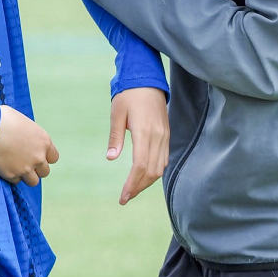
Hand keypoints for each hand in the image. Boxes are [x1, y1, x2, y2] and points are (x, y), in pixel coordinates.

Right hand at [0, 105, 58, 187]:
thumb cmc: (2, 119)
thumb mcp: (22, 121)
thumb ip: (29, 133)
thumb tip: (24, 135)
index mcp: (44, 141)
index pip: (53, 158)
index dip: (44, 157)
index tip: (36, 155)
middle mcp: (38, 157)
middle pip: (44, 172)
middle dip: (36, 168)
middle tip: (24, 162)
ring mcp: (26, 168)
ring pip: (33, 181)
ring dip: (26, 176)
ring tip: (15, 167)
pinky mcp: (11, 175)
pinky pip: (16, 181)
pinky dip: (11, 176)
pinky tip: (4, 166)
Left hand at [108, 87, 169, 205]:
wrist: (147, 79)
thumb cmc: (128, 94)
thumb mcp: (117, 113)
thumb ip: (115, 137)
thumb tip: (111, 158)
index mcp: (144, 132)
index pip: (141, 166)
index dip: (133, 184)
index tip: (123, 196)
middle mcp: (158, 136)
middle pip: (152, 171)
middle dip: (139, 187)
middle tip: (125, 197)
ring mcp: (164, 136)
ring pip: (160, 167)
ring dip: (147, 182)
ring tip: (132, 190)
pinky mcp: (166, 134)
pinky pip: (164, 159)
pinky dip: (154, 171)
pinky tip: (143, 176)